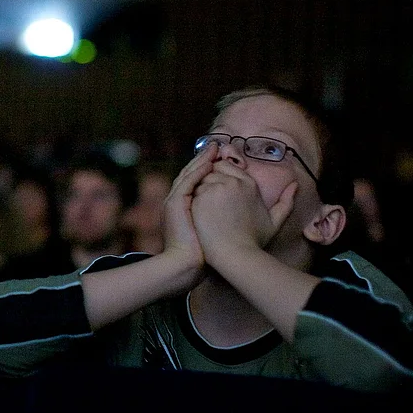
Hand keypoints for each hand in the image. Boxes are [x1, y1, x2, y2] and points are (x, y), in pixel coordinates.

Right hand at [160, 144, 211, 278]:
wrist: (186, 266)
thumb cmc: (203, 255)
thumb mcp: (212, 233)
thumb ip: (219, 220)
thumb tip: (237, 213)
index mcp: (185, 207)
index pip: (196, 181)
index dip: (208, 168)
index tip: (222, 158)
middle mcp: (178, 201)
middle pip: (192, 173)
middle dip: (204, 159)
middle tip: (217, 146)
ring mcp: (174, 201)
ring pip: (189, 174)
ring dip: (201, 159)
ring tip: (214, 148)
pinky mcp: (175, 203)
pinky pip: (187, 181)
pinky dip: (198, 170)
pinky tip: (209, 162)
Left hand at [191, 159, 296, 263]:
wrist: (236, 255)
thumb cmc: (253, 240)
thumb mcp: (274, 221)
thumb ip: (286, 202)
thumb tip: (295, 184)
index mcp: (249, 183)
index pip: (227, 165)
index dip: (220, 177)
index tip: (218, 191)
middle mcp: (233, 181)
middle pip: (213, 169)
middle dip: (209, 180)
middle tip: (210, 200)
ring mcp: (215, 188)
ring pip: (202, 178)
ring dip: (201, 188)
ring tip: (205, 208)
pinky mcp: (201, 197)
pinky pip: (192, 190)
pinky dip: (194, 198)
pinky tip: (198, 213)